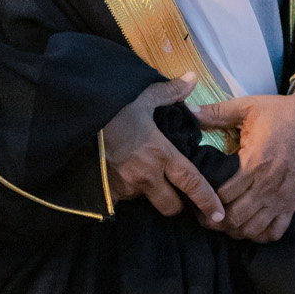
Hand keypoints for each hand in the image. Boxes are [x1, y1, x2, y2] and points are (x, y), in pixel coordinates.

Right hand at [103, 73, 223, 223]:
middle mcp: (147, 176)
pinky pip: (121, 200)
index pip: (192, 183)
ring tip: (138, 176)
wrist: (76, 120)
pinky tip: (118, 178)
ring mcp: (126, 187)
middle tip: (173, 191)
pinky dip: (123, 193)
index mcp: (162, 154)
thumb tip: (192, 78)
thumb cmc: (112, 108)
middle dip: (175, 204)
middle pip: (171, 207)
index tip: (218, 215)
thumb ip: (170, 92)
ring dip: (147, 194)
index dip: (207, 201)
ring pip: (145, 202)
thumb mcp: (142, 96)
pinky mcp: (106, 192)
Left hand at [191, 88, 294, 242]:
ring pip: (252, 230)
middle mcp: (267, 186)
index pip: (221, 195)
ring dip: (234, 230)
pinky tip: (249, 225)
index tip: (194, 195)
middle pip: (234, 219)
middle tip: (202, 213)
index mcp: (253, 164)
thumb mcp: (249, 107)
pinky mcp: (293, 202)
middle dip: (214, 221)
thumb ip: (216, 112)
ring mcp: (281, 198)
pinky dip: (260, 235)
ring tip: (222, 221)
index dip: (203, 199)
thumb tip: (188, 111)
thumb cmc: (284, 114)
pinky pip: (275, 231)